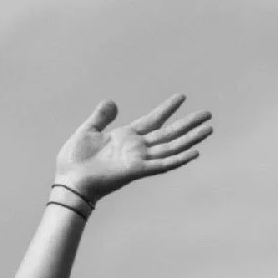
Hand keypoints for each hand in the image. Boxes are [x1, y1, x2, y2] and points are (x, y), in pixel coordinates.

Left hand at [53, 93, 211, 201]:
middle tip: (208, 114)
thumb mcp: (88, 130)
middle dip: (188, 124)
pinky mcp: (137, 171)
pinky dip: (179, 159)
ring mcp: (139, 159)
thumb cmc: (74, 161)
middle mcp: (136, 148)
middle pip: (169, 134)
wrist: (68, 181)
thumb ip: (101, 117)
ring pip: (171, 147)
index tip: (181, 96)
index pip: (152, 120)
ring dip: (191, 138)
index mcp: (125, 137)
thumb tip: (111, 102)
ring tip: (209, 128)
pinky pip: (162, 164)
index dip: (167, 108)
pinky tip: (195, 152)